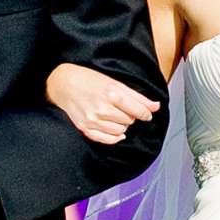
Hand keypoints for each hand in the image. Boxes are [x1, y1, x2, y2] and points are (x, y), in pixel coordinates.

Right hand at [45, 62, 160, 145]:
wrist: (63, 83)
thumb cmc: (89, 80)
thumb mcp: (114, 83)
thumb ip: (137, 97)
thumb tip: (156, 107)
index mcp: (112, 93)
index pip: (138, 111)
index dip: (145, 113)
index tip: (146, 114)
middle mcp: (102, 108)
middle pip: (129, 121)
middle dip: (129, 116)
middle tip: (122, 108)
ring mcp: (92, 120)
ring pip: (120, 131)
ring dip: (121, 125)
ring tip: (114, 116)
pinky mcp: (84, 127)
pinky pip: (106, 140)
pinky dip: (114, 137)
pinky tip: (114, 130)